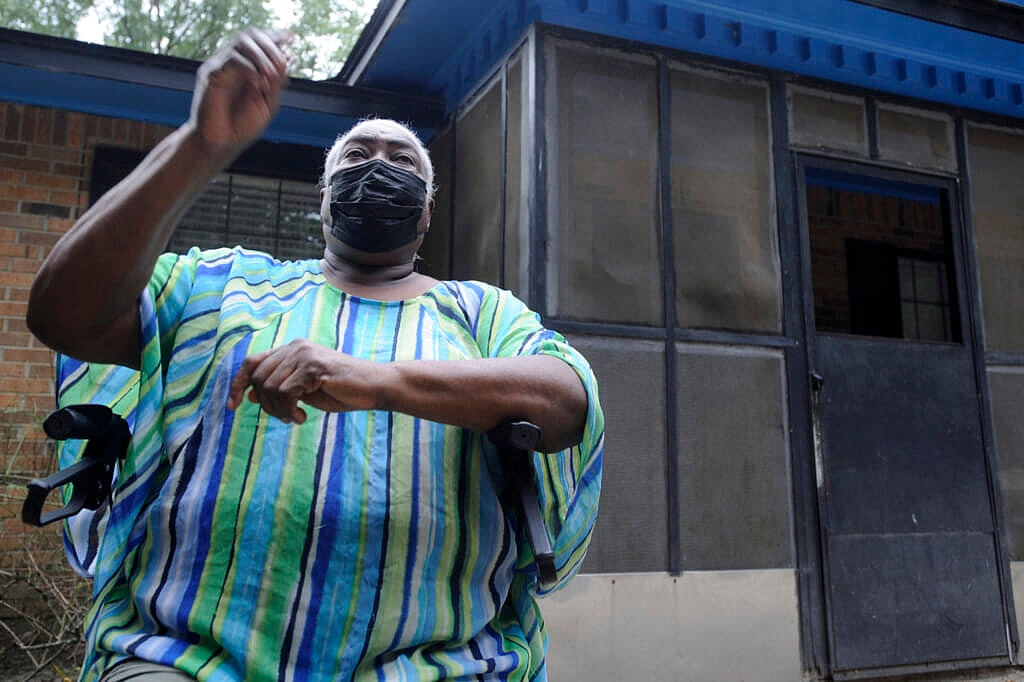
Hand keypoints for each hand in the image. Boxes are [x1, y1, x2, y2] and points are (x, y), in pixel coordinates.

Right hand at [189, 29, 293, 152]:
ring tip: (271, 74)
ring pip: (241, 43)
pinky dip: (249, 68)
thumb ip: (277, 83)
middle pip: (252, 36)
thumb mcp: (268, 104)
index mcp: (251, 69)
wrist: (221, 144)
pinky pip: (231, 60)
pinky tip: (259, 83)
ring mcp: (223, 67)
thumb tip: (288, 59)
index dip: (277, 37)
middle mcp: (236, 64)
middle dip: (271, 45)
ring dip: (261, 55)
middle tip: (283, 63)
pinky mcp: (212, 74)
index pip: (263, 43)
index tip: (293, 38)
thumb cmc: (242, 127)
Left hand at [227, 339, 383, 423]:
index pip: (252, 363)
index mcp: (292, 349)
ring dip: (278, 411)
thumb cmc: (343, 391)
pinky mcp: (313, 367)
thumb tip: (251, 395)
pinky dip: (288, 411)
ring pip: (269, 388)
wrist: (375, 387)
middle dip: (266, 406)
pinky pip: (284, 393)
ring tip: (296, 417)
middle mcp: (295, 347)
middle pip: (257, 378)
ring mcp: (304, 355)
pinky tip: (302, 417)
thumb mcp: (305, 391)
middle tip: (286, 418)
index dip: (237, 385)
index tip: (232, 407)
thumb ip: (281, 388)